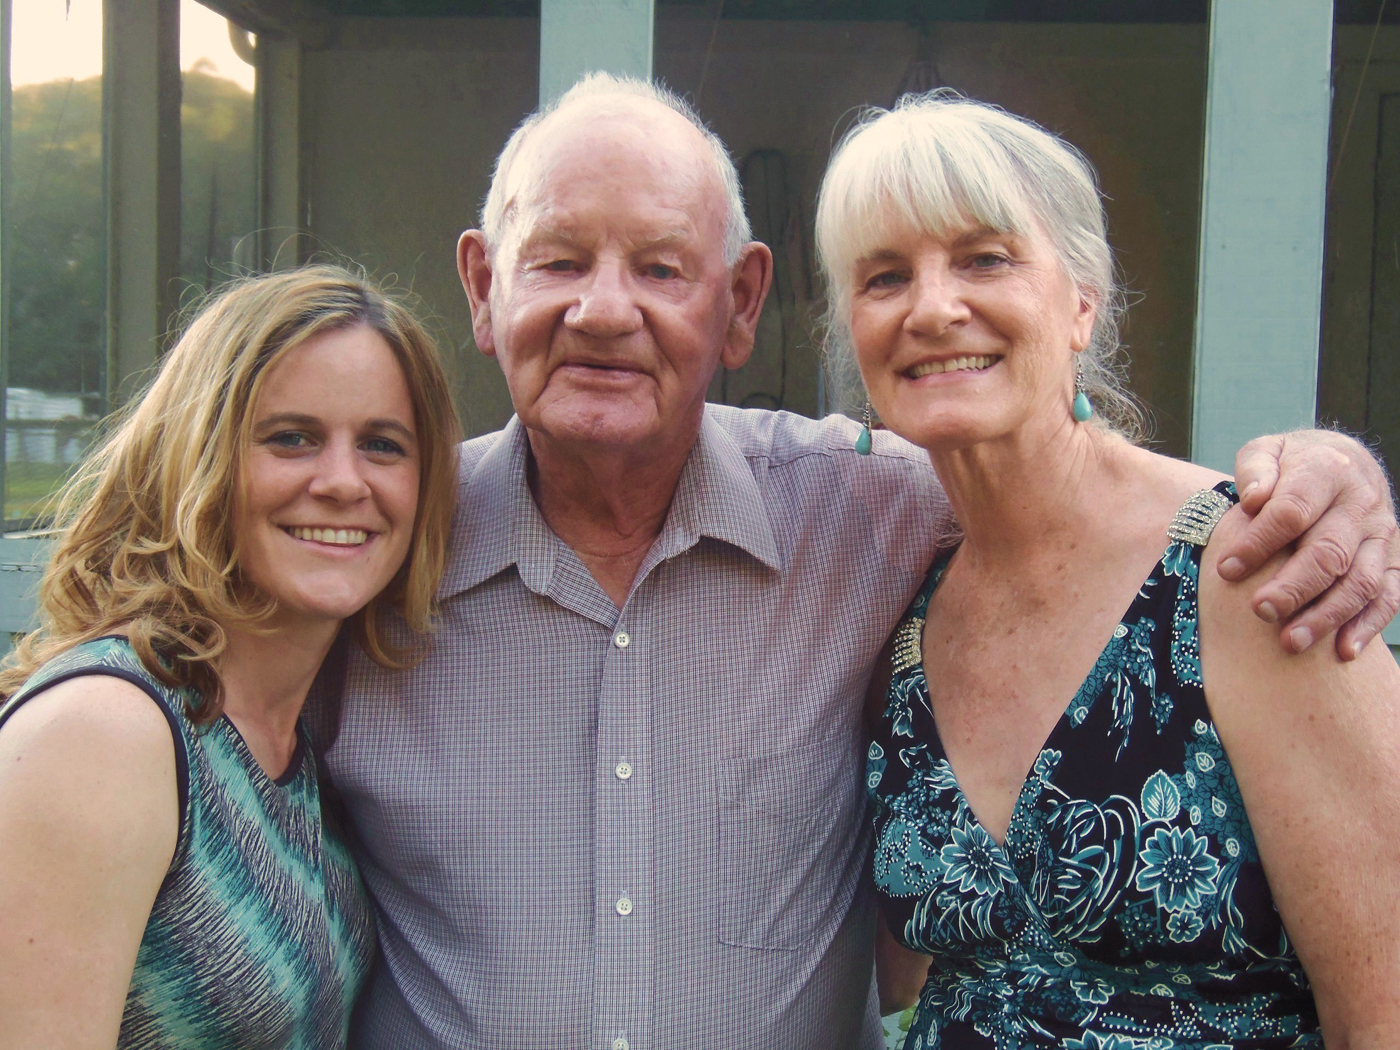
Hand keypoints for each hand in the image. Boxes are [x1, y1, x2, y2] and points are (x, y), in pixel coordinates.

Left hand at [1216, 430, 1399, 659]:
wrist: (1345, 460)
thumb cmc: (1291, 463)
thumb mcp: (1267, 450)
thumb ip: (1255, 469)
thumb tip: (1253, 499)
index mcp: (1326, 471)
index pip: (1292, 511)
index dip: (1259, 542)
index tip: (1227, 569)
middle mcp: (1360, 504)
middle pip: (1329, 552)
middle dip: (1294, 587)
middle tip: (1261, 611)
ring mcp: (1381, 535)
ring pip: (1361, 581)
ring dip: (1327, 615)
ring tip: (1290, 642)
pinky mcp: (1392, 560)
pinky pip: (1388, 597)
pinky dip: (1368, 625)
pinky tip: (1343, 652)